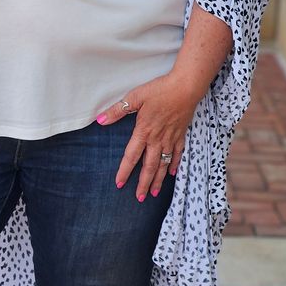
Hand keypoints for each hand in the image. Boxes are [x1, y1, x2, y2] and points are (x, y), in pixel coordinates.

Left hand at [96, 73, 197, 201]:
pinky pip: (178, 154)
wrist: (185, 87)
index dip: (125, 171)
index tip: (119, 184)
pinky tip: (172, 174)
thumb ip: (118, 110)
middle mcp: (157, 139)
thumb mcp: (135, 97)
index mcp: (144, 131)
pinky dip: (174, 165)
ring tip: (154, 193)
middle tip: (139, 198)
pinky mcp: (181, 135)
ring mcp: (171, 138)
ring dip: (158, 180)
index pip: (132, 156)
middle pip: (149, 166)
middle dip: (144, 184)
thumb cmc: (159, 90)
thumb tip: (100, 120)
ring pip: (163, 164)